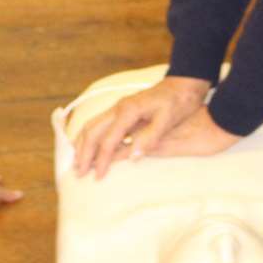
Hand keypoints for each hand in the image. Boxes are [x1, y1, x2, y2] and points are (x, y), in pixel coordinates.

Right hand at [71, 76, 227, 178]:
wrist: (184, 85)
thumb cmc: (178, 103)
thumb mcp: (167, 121)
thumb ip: (150, 138)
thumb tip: (132, 157)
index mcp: (128, 111)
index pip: (108, 140)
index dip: (101, 160)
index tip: (98, 177)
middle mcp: (118, 108)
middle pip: (92, 132)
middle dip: (84, 153)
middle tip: (78, 173)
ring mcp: (118, 108)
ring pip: (92, 126)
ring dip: (83, 145)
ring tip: (78, 163)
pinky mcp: (122, 110)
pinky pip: (100, 124)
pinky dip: (91, 138)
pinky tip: (90, 148)